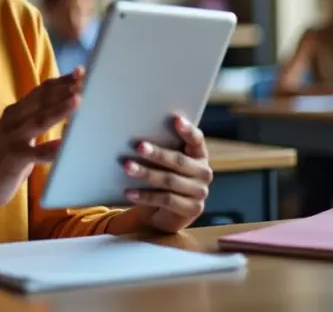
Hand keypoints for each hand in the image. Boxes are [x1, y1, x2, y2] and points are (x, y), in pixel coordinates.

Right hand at [0, 68, 82, 209]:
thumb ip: (37, 121)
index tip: (81, 71)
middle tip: (85, 80)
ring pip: (39, 120)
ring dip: (59, 110)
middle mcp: (13, 120)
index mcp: (16, 111)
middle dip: (64, 89)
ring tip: (77, 100)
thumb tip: (66, 111)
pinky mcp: (14, 158)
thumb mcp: (19, 134)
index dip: (61, 81)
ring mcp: (12, 138)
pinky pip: (36, 153)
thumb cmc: (4, 159)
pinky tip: (64, 146)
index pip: (42, 91)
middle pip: (42, 100)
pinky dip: (51, 149)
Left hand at [122, 116, 212, 233]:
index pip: (197, 140)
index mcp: (199, 155)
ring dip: (147, 174)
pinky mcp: (193, 209)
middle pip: (179, 161)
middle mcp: (204, 172)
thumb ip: (160, 149)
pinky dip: (146, 196)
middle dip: (158, 153)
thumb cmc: (161, 177)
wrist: (164, 213)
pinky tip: (130, 192)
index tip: (176, 119)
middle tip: (139, 146)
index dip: (188, 130)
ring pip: (170, 181)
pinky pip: (166, 200)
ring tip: (128, 167)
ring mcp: (200, 192)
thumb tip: (137, 138)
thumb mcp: (163, 164)